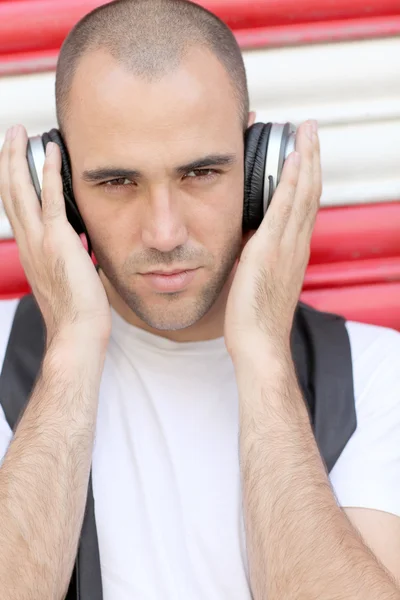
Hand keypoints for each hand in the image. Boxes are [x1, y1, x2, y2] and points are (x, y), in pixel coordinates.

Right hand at [0, 125, 110, 344]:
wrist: (76, 331)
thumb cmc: (75, 311)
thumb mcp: (65, 277)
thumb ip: (65, 255)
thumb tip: (77, 246)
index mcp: (29, 250)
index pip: (15, 208)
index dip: (11, 181)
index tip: (14, 161)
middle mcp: (28, 242)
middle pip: (9, 192)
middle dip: (7, 160)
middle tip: (11, 134)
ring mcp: (40, 240)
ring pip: (21, 190)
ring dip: (19, 158)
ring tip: (21, 133)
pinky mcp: (58, 240)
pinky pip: (51, 199)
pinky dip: (49, 173)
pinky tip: (50, 152)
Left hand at [225, 120, 320, 361]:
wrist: (259, 343)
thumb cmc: (255, 317)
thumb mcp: (259, 280)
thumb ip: (258, 256)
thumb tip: (248, 241)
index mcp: (292, 251)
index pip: (304, 204)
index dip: (306, 175)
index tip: (303, 150)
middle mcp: (295, 245)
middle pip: (309, 192)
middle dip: (311, 157)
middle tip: (309, 128)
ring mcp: (286, 247)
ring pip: (302, 195)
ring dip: (305, 160)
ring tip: (305, 131)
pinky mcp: (270, 251)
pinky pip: (284, 210)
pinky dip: (290, 183)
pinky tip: (291, 161)